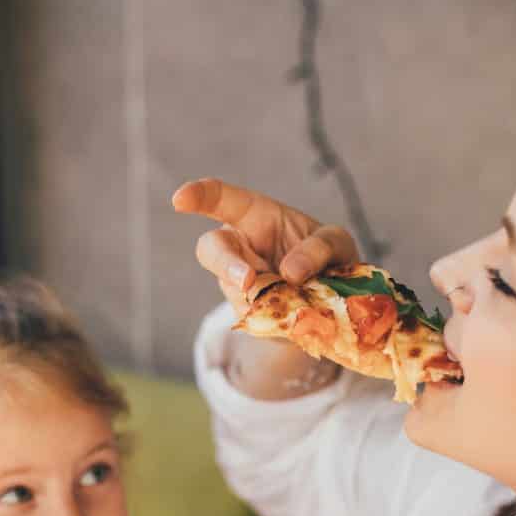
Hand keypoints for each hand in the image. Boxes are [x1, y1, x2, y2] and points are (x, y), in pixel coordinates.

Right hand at [171, 178, 359, 312]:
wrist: (333, 301)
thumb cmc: (326, 257)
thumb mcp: (336, 242)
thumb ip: (319, 248)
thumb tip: (290, 273)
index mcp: (254, 217)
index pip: (220, 199)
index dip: (198, 196)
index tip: (180, 200)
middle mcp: (239, 249)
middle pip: (211, 250)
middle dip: (225, 264)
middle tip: (248, 281)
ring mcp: (238, 285)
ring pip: (238, 293)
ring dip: (267, 299)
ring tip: (302, 300)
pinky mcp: (248, 316)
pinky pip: (257, 319)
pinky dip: (282, 318)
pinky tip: (301, 315)